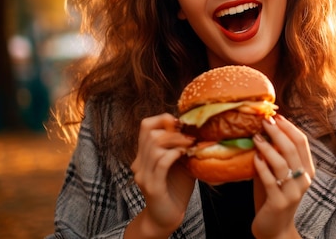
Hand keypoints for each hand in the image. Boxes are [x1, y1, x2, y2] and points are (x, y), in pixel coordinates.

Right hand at [129, 113, 194, 236]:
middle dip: (173, 131)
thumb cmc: (176, 188)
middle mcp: (140, 163)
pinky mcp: (152, 186)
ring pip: (155, 146)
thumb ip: (182, 145)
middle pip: (150, 132)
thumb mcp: (181, 161)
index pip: (145, 125)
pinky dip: (174, 154)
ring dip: (176, 142)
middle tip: (190, 137)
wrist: (167, 217)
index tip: (180, 125)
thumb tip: (195, 127)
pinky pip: (161, 163)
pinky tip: (183, 155)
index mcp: (144, 154)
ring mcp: (144, 175)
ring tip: (190, 146)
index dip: (163, 119)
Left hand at [251, 114, 314, 238]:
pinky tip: (254, 157)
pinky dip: (261, 166)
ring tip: (255, 137)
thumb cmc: (273, 198)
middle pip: (292, 148)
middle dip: (278, 132)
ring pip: (282, 163)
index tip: (276, 116)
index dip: (289, 127)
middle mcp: (303, 180)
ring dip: (268, 147)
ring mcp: (293, 192)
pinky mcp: (279, 202)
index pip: (302, 142)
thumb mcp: (277, 174)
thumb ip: (274, 156)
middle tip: (264, 121)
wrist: (275, 230)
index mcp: (306, 170)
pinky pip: (270, 180)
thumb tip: (261, 130)